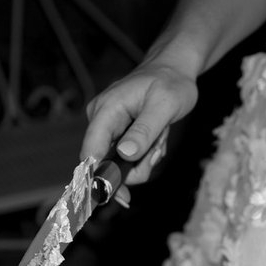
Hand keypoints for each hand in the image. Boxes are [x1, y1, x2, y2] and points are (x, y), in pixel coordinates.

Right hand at [80, 58, 199, 206]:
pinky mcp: (117, 134)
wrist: (174, 69)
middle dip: (136, 165)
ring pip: (122, 164)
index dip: (98, 177)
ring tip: (160, 137)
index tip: (115, 196)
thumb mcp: (163, 106)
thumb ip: (144, 131)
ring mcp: (108, 128)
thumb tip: (125, 154)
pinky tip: (157, 137)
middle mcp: (101, 120)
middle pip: (107, 164)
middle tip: (158, 147)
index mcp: (106, 110)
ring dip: (145, 159)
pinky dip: (146, 154)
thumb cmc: (171, 82)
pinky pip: (129, 158)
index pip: (91, 151)